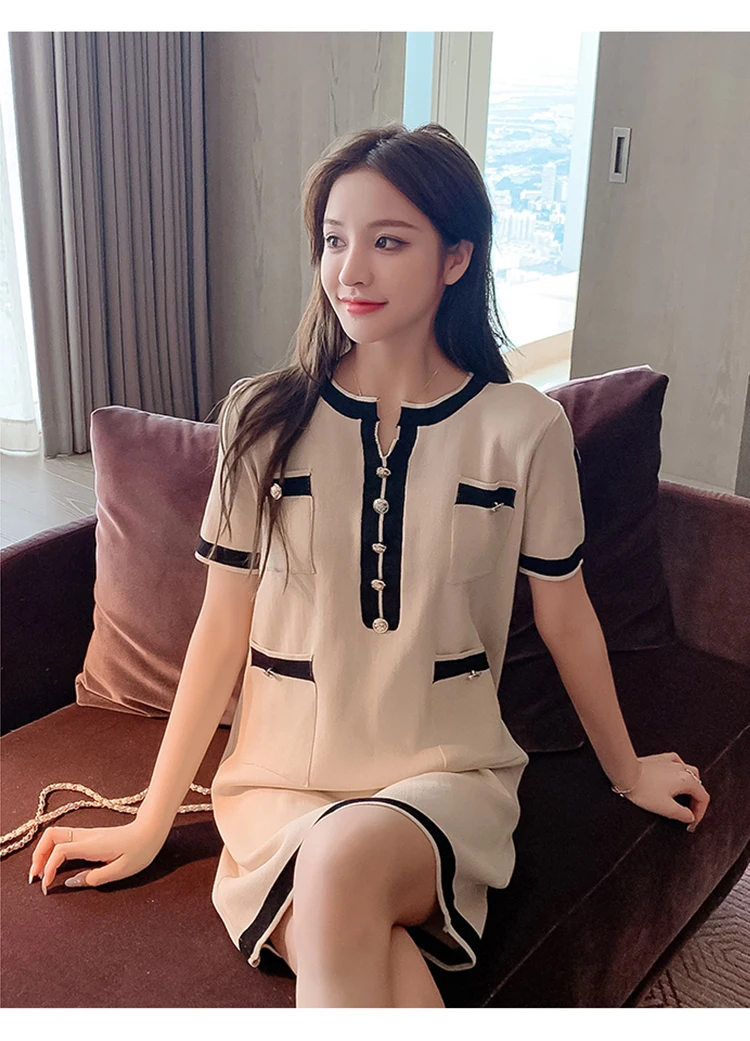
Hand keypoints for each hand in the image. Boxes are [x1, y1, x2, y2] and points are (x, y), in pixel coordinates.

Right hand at [28, 820, 167, 893]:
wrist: (152, 830)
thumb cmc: (140, 850)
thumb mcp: (120, 871)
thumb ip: (94, 878)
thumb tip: (71, 883)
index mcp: (92, 845)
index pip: (60, 850)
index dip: (49, 868)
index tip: (48, 886)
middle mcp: (86, 836)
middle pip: (51, 836)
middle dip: (38, 855)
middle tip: (36, 877)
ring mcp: (87, 834)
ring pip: (56, 834)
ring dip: (44, 851)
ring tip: (41, 871)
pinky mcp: (90, 836)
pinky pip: (64, 838)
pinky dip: (53, 849)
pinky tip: (55, 863)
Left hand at [618, 752, 709, 828]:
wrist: (625, 772)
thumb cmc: (643, 789)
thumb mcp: (666, 808)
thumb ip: (682, 814)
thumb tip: (690, 816)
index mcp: (687, 780)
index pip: (703, 797)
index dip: (700, 812)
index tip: (692, 822)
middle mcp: (681, 768)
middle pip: (698, 785)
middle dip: (696, 800)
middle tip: (688, 812)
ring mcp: (670, 762)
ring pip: (689, 772)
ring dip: (690, 785)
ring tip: (684, 796)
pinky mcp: (660, 759)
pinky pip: (676, 762)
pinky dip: (679, 770)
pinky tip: (675, 774)